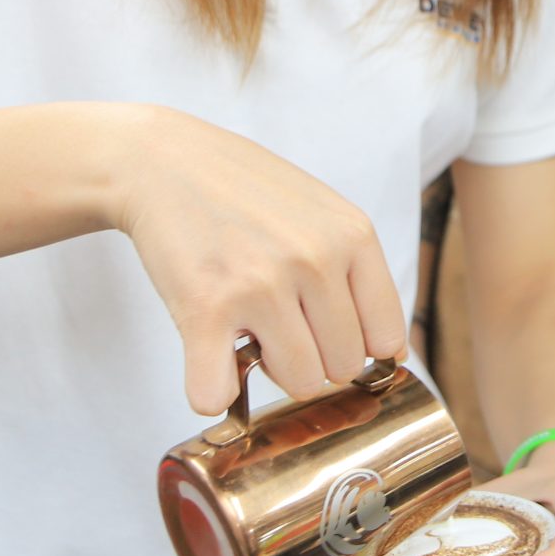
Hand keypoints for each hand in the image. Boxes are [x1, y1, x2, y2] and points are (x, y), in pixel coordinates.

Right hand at [112, 110, 408, 414]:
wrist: (162, 162)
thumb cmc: (246, 191)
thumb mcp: (323, 211)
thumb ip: (359, 271)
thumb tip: (391, 354)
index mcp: (352, 236)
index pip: (385, 337)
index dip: (355, 346)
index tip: (326, 333)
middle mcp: (314, 260)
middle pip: (342, 366)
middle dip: (312, 356)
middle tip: (277, 321)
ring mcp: (260, 286)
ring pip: (298, 382)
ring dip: (269, 371)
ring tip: (246, 329)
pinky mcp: (204, 307)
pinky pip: (217, 392)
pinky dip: (212, 393)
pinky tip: (208, 365)